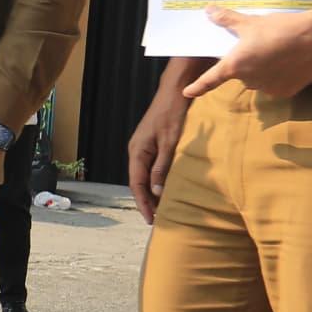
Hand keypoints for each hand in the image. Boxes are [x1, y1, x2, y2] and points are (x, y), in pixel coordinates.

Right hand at [127, 95, 188, 222]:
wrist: (175, 92)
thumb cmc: (172, 114)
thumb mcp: (169, 142)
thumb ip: (162, 167)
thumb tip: (157, 192)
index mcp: (137, 152)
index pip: (136, 184)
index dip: (143, 203)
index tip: (150, 219)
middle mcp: (136, 151)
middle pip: (137, 182)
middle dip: (145, 201)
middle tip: (155, 219)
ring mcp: (143, 148)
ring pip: (143, 176)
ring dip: (150, 192)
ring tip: (159, 208)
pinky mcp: (151, 145)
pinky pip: (149, 168)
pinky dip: (154, 181)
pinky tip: (163, 188)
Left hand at [188, 6, 311, 101]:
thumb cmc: (280, 29)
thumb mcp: (251, 22)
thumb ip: (227, 20)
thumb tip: (208, 11)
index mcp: (236, 65)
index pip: (211, 79)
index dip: (198, 86)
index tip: (187, 92)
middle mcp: (249, 81)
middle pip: (241, 73)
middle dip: (248, 61)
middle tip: (262, 44)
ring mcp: (268, 89)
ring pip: (260, 79)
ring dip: (264, 69)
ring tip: (279, 50)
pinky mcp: (286, 92)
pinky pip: (277, 84)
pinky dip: (280, 75)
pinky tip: (290, 61)